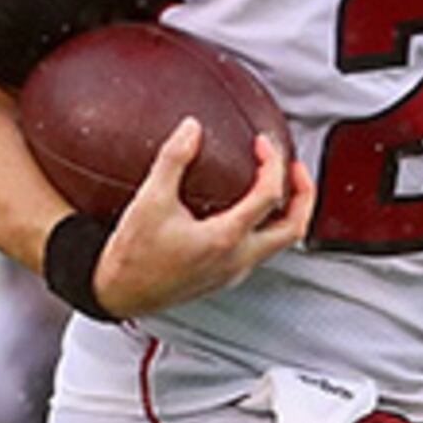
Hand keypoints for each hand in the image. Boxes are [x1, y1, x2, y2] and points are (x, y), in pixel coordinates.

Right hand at [91, 121, 313, 319]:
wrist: (119, 294)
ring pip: (280, 244)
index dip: (273, 164)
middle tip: (295, 169)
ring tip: (278, 187)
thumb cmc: (132, 257)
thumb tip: (191, 128)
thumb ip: (173, 160)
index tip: (262, 145)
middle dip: (304, 195)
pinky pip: (260, 251)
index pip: (269, 196)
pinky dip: (266, 227)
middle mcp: (236, 259)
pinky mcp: (224, 277)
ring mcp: (233, 272)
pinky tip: (248, 212)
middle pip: (293, 228)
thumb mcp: (150, 201)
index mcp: (225, 239)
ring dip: (288, 213)